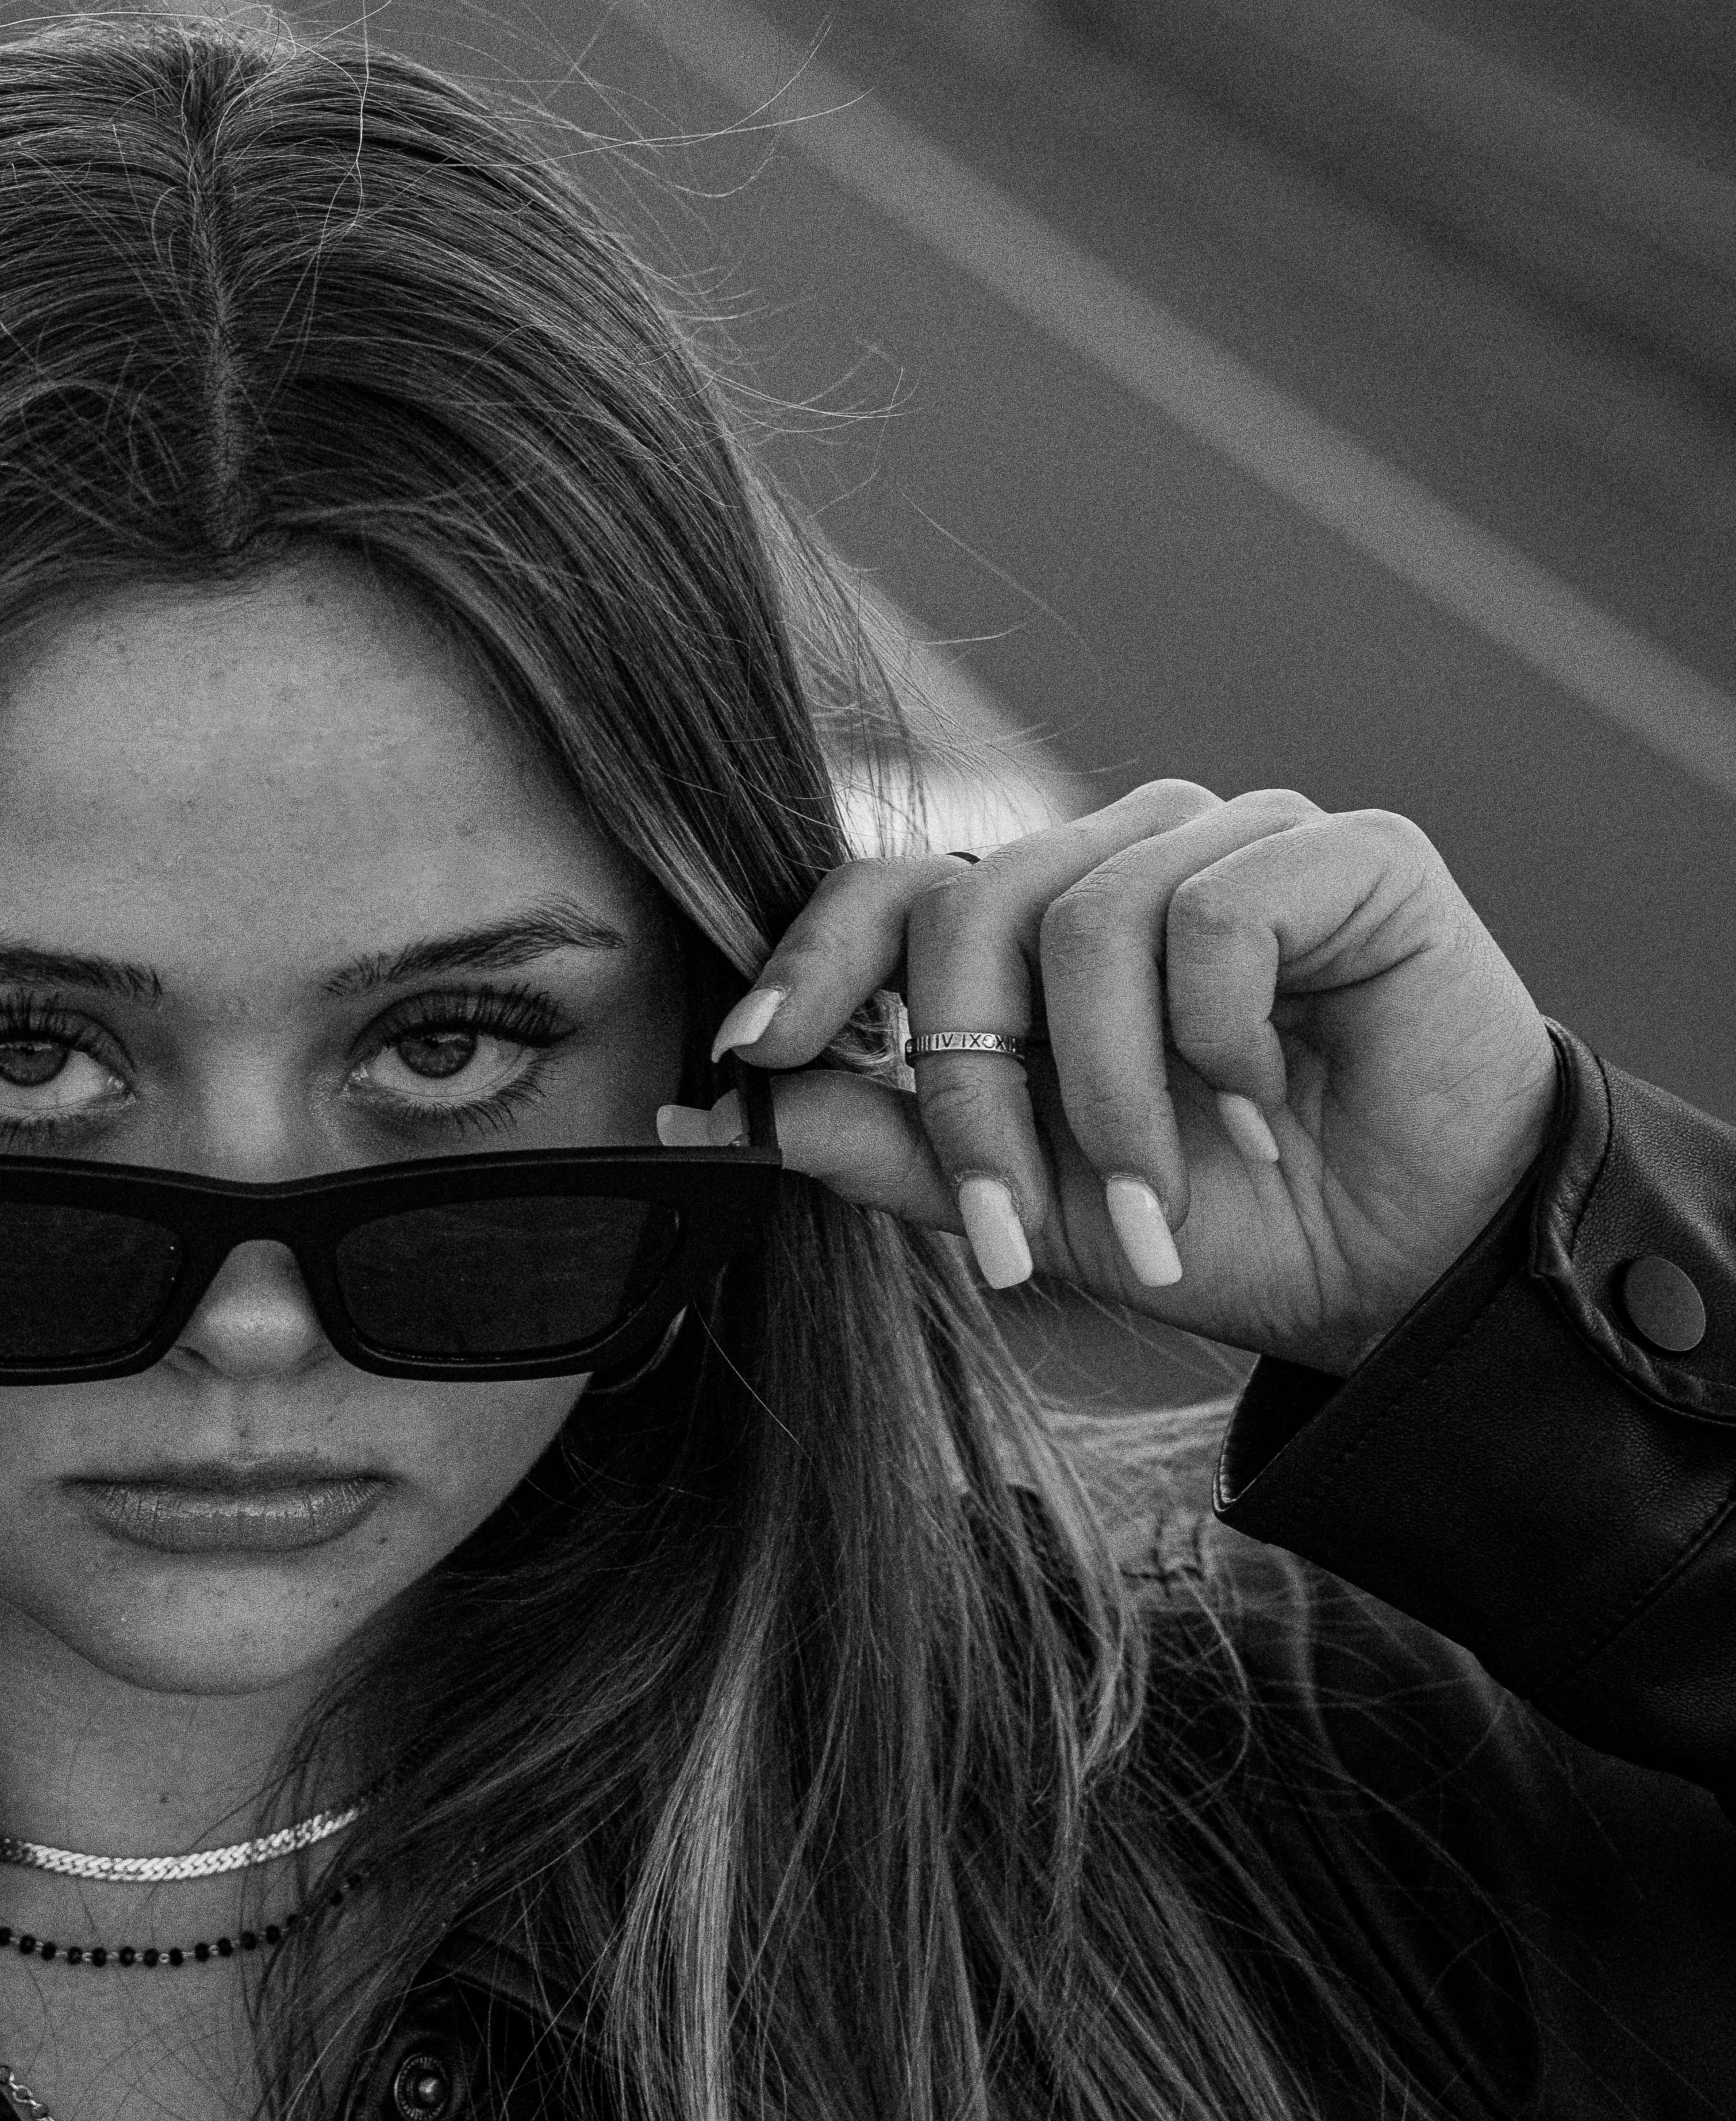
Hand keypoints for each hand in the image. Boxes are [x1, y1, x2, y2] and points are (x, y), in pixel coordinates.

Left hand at [659, 782, 1556, 1375]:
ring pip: (1087, 921)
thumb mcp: (1025, 1203)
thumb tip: (722, 1112)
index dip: (811, 961)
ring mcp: (1232, 839)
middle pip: (969, 913)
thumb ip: (883, 1144)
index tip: (749, 1051)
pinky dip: (1219, 1039)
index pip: (887, 892)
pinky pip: (1215, 915)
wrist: (1408, 1270)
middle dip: (973, 1096)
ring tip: (1158, 1203)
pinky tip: (1260, 1105)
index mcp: (1035, 923)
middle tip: (1013, 1230)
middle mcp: (1121, 857)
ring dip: (1109, 1098)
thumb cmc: (1219, 1224)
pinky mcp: (1347, 851)